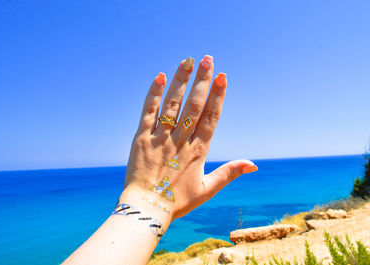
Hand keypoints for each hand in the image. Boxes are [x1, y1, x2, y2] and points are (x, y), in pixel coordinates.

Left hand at [119, 55, 257, 221]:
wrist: (147, 209)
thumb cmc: (177, 201)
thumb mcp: (208, 189)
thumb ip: (230, 173)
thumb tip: (254, 163)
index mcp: (198, 152)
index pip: (211, 118)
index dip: (218, 96)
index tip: (223, 77)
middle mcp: (180, 141)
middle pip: (194, 106)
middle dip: (202, 81)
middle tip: (208, 59)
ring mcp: (160, 138)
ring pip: (172, 105)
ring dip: (181, 81)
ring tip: (188, 61)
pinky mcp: (141, 139)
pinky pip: (148, 113)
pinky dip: (154, 94)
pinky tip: (160, 77)